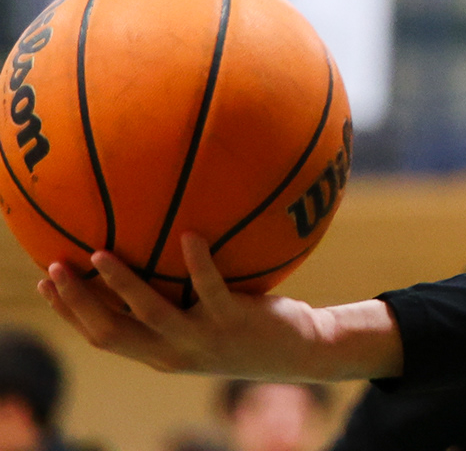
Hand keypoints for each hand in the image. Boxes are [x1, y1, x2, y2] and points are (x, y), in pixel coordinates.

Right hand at [38, 233, 402, 380]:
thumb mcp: (202, 321)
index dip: (69, 313)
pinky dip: (198, 263)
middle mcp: (173, 352)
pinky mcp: (234, 320)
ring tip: (101, 252)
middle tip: (54, 267)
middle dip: (77, 302)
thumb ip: (175, 301)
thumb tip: (153, 254)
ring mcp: (203, 337)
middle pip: (109, 331)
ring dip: (122, 283)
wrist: (300, 351)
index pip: (101, 336)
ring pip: (150, 312)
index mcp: (159, 353)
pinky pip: (211, 288)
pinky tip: (190, 235)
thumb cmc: (247, 328)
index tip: (43, 283)